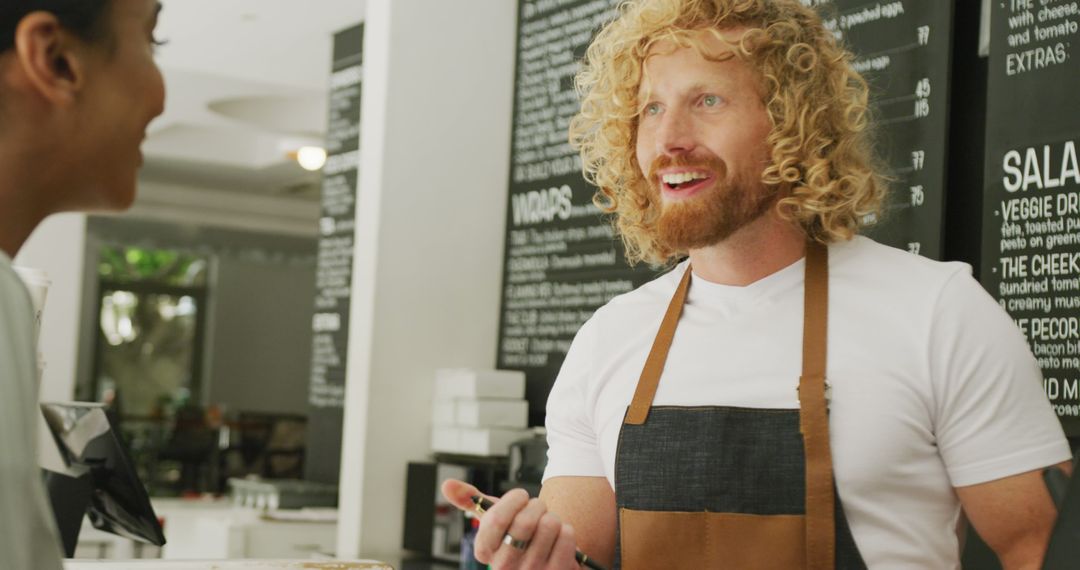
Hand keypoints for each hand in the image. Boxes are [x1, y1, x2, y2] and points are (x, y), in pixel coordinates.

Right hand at [441, 479, 580, 568]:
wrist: (544, 559)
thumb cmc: (516, 536)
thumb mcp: (492, 519)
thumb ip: (469, 500)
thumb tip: (447, 485)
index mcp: (484, 551)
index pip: (496, 520)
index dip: (513, 500)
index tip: (520, 496)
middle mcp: (505, 567)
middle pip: (524, 522)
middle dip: (536, 506)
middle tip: (537, 509)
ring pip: (549, 525)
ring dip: (553, 517)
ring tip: (547, 525)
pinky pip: (567, 536)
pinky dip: (566, 530)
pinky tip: (558, 538)